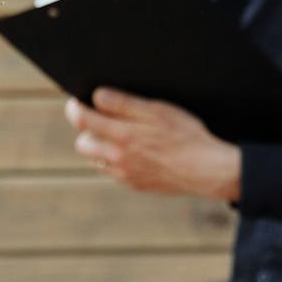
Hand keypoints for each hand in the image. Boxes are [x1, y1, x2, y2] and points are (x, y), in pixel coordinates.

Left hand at [65, 89, 242, 200]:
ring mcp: (124, 174)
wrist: (206, 169)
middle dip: (86, 130)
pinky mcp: (135, 184)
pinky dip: (116, 162)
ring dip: (100, 147)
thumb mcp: (157, 109)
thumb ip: (123, 103)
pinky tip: (135, 153)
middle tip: (100, 120)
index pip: (81, 119)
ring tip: (119, 136)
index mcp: (121, 134)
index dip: (75, 108)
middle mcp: (117, 157)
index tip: (77, 102)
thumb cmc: (185, 135)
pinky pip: (113, 172)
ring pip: (96, 160)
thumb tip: (97, 96)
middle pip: (82, 144)